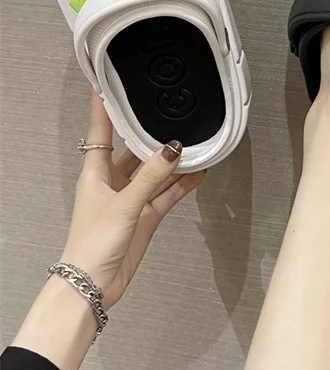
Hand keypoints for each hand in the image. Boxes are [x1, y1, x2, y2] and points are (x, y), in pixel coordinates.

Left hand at [61, 91, 204, 306]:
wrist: (94, 283)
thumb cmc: (91, 244)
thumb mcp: (123, 204)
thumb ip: (151, 177)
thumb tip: (172, 149)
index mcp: (94, 174)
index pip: (101, 133)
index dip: (104, 109)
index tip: (107, 85)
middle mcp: (112, 183)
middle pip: (134, 151)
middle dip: (150, 135)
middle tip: (167, 114)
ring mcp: (130, 200)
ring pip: (155, 172)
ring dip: (172, 161)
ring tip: (193, 144)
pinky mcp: (145, 216)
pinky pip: (167, 193)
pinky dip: (182, 184)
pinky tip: (198, 173)